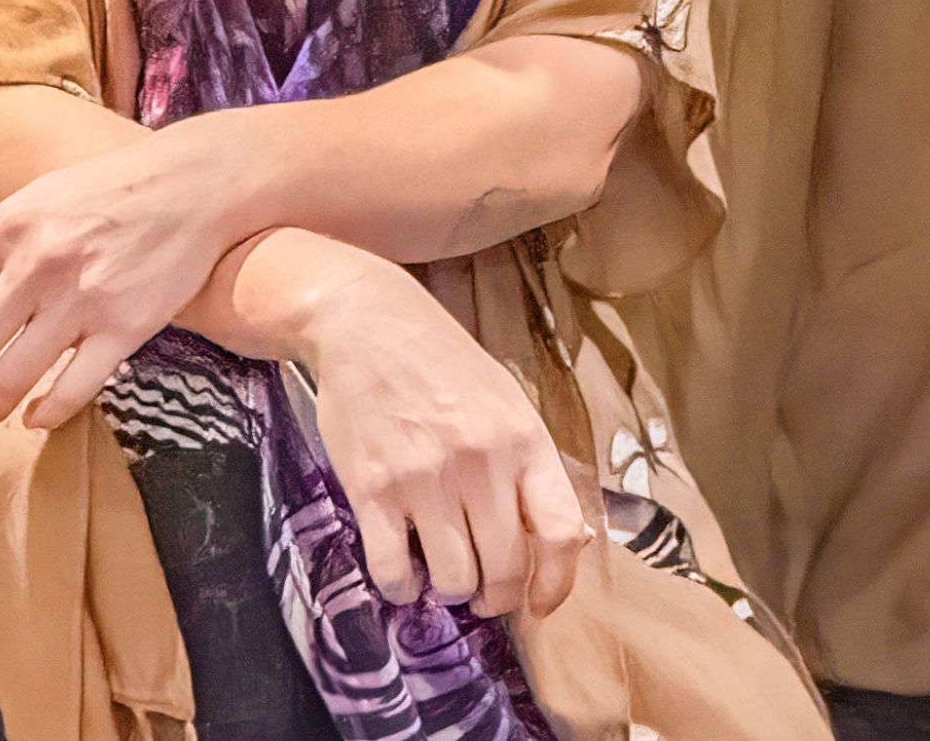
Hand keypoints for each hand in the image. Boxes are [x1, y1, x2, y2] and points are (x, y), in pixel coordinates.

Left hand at [0, 119, 258, 433]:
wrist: (194, 185)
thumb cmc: (106, 193)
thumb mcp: (32, 204)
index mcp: (7, 228)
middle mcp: (38, 264)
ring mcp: (83, 297)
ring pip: (13, 377)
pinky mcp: (125, 326)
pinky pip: (73, 389)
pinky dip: (45, 413)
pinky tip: (35, 417)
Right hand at [256, 237, 592, 620]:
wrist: (369, 325)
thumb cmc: (446, 367)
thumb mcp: (508, 403)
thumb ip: (531, 467)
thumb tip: (560, 540)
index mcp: (524, 440)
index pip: (560, 532)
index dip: (557, 583)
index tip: (542, 603)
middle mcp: (480, 463)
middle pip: (505, 567)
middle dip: (497, 596)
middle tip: (484, 595)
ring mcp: (425, 478)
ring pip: (452, 578)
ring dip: (450, 591)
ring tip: (445, 575)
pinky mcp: (372, 490)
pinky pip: (392, 570)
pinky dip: (401, 587)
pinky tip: (405, 573)